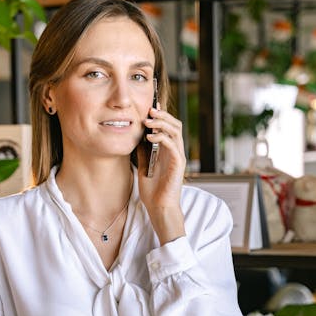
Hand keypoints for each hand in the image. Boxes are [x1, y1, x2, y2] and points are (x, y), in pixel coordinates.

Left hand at [137, 107, 186, 243]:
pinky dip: (162, 137)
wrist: (159, 207)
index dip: (161, 116)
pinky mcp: (179, 164)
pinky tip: (150, 136)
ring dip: (162, 123)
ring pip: (175, 131)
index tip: (149, 108)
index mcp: (168, 150)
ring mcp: (178, 156)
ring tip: (148, 121)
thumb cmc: (152, 190)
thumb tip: (136, 137)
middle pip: (175, 125)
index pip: (168, 127)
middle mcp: (175, 151)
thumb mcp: (143, 166)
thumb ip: (142, 152)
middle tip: (149, 110)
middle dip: (163, 115)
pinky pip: (173, 145)